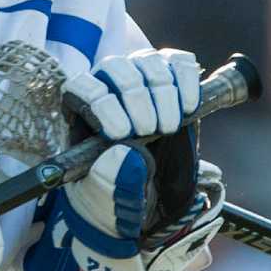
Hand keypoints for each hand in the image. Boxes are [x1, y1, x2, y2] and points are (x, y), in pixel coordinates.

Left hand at [49, 48, 218, 270]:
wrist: (143, 209)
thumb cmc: (112, 202)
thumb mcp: (105, 203)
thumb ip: (110, 181)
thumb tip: (124, 153)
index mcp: (81, 115)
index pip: (81, 87)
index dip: (101, 102)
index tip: (121, 132)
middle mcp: (109, 90)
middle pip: (117, 69)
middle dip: (136, 97)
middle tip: (150, 130)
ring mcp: (142, 82)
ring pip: (148, 62)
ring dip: (163, 91)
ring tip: (170, 126)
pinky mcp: (173, 83)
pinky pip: (179, 62)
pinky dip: (187, 78)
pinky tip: (189, 105)